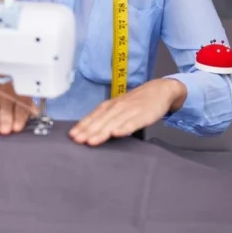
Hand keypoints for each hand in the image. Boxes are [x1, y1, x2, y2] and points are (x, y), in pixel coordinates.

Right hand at [0, 70, 38, 134]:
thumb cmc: (12, 84)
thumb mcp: (23, 91)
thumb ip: (29, 104)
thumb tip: (35, 114)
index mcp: (19, 93)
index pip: (20, 107)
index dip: (18, 118)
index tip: (16, 127)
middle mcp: (5, 93)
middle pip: (5, 109)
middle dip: (5, 121)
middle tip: (4, 130)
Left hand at [69, 79, 187, 145]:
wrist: (159, 90)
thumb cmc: (136, 102)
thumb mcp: (117, 106)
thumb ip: (105, 118)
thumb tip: (88, 130)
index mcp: (109, 106)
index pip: (92, 117)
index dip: (82, 126)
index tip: (72, 136)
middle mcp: (117, 107)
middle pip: (100, 121)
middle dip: (88, 132)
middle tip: (77, 141)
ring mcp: (130, 111)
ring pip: (113, 123)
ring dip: (101, 132)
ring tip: (92, 141)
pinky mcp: (143, 115)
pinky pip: (132, 123)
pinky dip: (124, 128)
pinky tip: (117, 134)